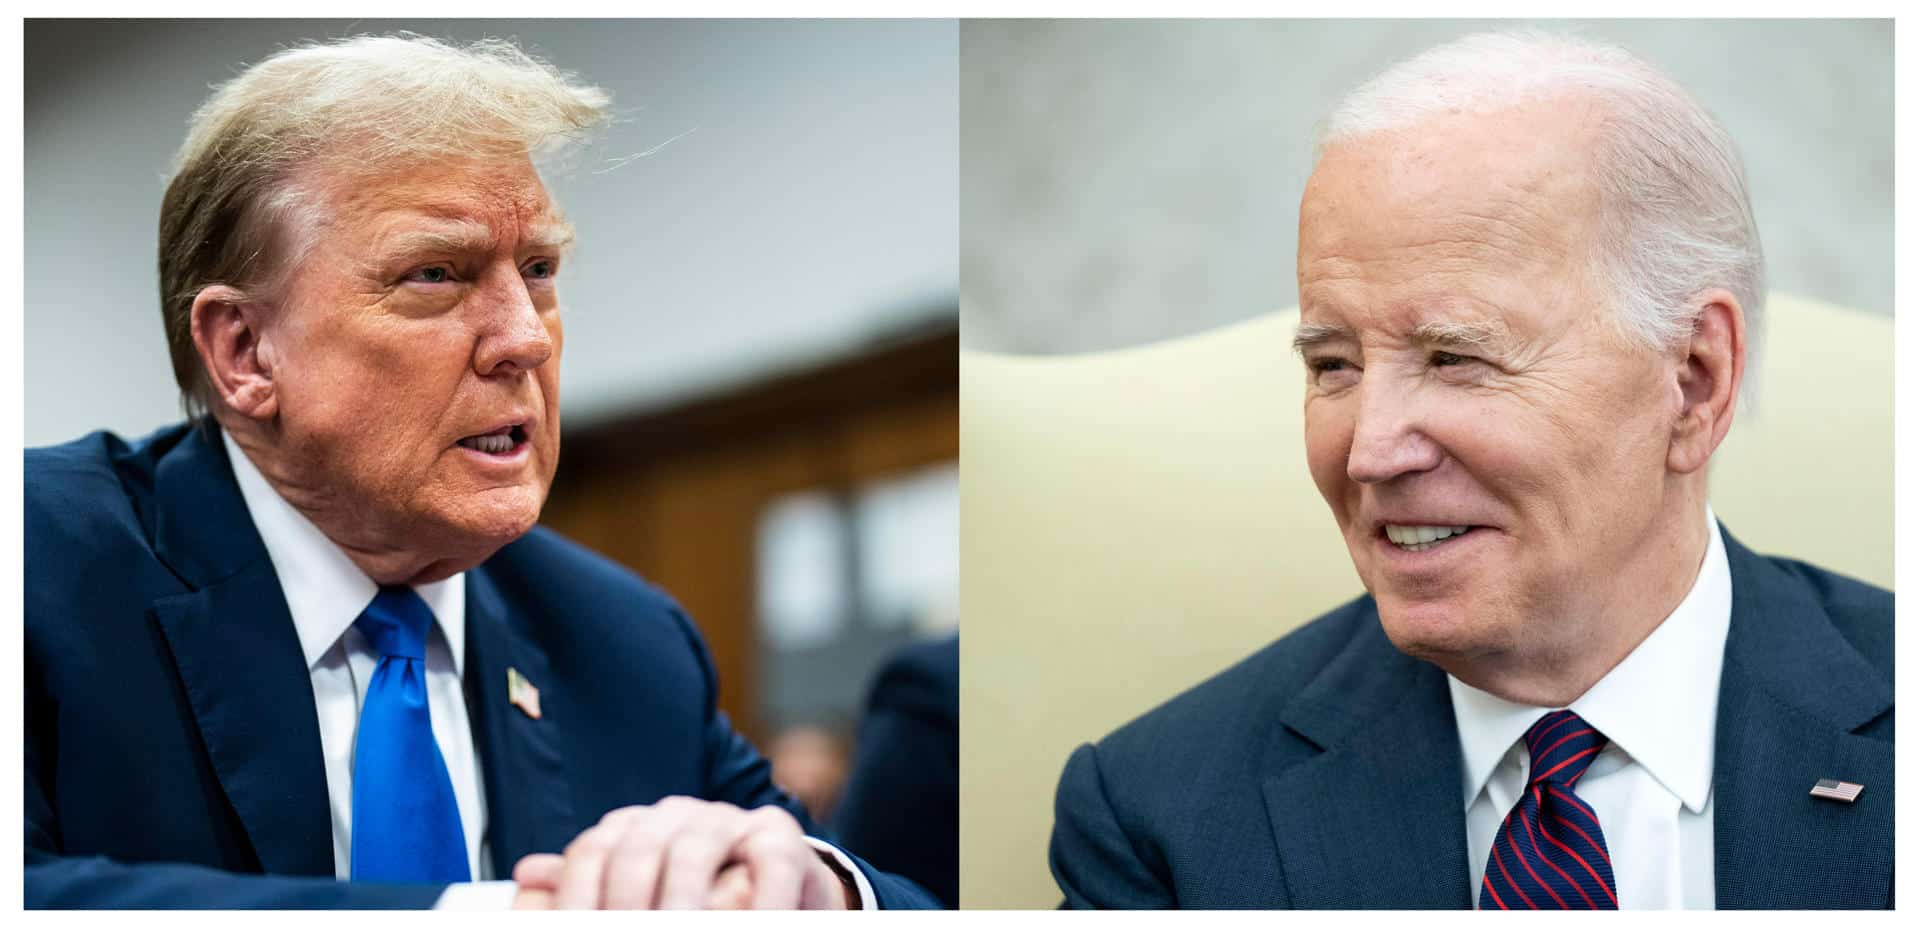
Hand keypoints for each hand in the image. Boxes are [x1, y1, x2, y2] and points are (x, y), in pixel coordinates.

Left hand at [509, 797, 849, 909]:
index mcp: (634, 829)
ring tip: (680, 929)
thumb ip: (587, 891)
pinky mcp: (778, 837)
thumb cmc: (699, 900)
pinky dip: (763, 899)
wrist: (774, 895)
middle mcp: (676, 817)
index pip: (592, 853)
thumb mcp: (638, 899)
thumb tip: (527, 876)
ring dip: (684, 902)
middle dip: (624, 907)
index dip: (576, 900)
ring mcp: (728, 822)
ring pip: (694, 851)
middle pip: (635, 852)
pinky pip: (770, 862)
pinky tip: (752, 920)